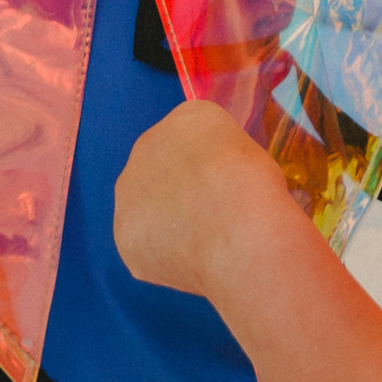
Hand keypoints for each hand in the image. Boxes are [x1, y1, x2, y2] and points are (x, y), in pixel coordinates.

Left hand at [114, 99, 296, 303]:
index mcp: (186, 117)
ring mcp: (130, 191)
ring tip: (201, 245)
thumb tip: (217, 184)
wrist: (237, 228)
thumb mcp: (249, 153)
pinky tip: (189, 263)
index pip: (193, 143)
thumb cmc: (257, 188)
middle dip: (180, 194)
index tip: (225, 190)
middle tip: (210, 220)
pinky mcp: (124, 233)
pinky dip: (163, 259)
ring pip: (147, 209)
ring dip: (167, 225)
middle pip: (161, 170)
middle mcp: (148, 144)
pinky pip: (144, 247)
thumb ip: (223, 158)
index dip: (210, 171)